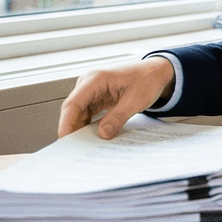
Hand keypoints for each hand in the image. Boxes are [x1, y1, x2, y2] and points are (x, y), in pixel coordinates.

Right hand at [57, 57, 175, 139]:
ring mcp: (91, 91)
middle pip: (72, 110)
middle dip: (72, 128)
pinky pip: (87, 114)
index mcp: (95, 79)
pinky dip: (88, 125)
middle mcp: (89, 83)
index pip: (73, 103)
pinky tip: (92, 137)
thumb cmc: (147, 79)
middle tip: (74, 149)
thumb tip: (102, 134)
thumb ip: (118, 117)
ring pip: (78, 114)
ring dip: (80, 129)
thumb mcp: (136, 100)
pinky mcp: (96, 98)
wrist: (156, 72)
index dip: (66, 122)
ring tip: (84, 146)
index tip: (65, 139)